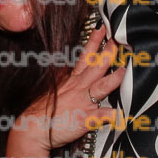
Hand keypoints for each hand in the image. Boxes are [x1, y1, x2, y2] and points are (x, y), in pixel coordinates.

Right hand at [14, 26, 124, 151]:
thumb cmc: (41, 111)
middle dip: (109, 52)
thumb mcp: (54, 89)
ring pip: (102, 86)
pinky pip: (102, 116)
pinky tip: (122, 114)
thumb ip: (66, 80)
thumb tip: (70, 70)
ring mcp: (83, 102)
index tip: (103, 29)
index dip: (95, 42)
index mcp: (72, 80)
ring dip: (115, 78)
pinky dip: (113, 115)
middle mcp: (79, 88)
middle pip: (97, 66)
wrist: (31, 129)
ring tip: (125, 71)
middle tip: (119, 40)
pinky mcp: (85, 119)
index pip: (85, 56)